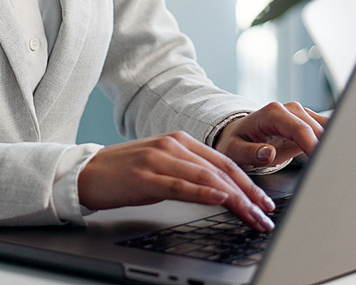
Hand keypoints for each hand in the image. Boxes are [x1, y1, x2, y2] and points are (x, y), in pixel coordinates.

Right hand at [77, 131, 275, 231]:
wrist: (88, 171)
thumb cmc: (125, 172)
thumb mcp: (162, 166)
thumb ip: (188, 171)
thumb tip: (219, 190)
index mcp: (180, 140)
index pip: (223, 161)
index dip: (248, 182)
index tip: (264, 202)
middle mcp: (173, 144)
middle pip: (220, 168)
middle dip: (248, 193)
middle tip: (266, 213)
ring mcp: (160, 158)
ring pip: (207, 176)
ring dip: (235, 198)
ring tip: (252, 215)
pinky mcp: (147, 175)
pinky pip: (182, 184)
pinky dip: (204, 192)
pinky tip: (220, 199)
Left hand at [214, 102, 328, 170]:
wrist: (238, 135)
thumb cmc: (236, 142)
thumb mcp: (234, 150)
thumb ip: (251, 152)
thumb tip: (268, 153)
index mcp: (272, 113)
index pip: (299, 128)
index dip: (313, 145)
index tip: (322, 162)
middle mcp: (289, 109)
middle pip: (316, 128)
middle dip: (327, 147)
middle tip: (335, 170)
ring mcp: (300, 114)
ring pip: (326, 127)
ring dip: (334, 144)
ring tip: (341, 166)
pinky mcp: (307, 123)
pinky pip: (326, 129)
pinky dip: (333, 141)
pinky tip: (339, 156)